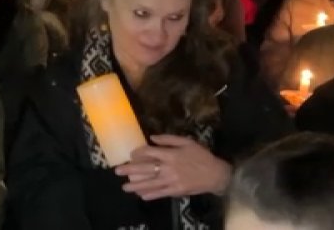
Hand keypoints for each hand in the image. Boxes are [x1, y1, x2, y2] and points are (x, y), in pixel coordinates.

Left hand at [116, 134, 231, 199]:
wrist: (216, 174)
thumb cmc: (201, 156)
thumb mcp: (187, 142)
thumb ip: (168, 139)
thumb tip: (152, 137)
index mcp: (171, 154)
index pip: (149, 153)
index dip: (138, 153)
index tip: (131, 154)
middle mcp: (169, 168)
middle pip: (146, 169)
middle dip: (130, 170)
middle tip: (117, 171)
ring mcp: (172, 181)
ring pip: (151, 183)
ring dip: (136, 186)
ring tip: (125, 187)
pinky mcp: (176, 190)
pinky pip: (161, 193)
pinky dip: (151, 195)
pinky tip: (142, 196)